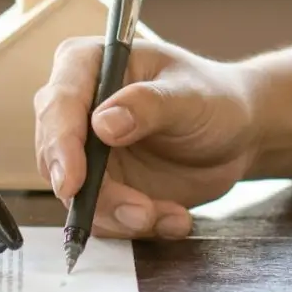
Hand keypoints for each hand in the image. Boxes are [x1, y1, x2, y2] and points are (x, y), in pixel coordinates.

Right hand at [34, 37, 258, 238]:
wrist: (236, 135)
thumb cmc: (213, 98)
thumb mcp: (190, 96)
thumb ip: (148, 105)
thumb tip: (102, 123)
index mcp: (86, 66)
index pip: (57, 104)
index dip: (60, 144)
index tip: (72, 182)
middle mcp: (75, 109)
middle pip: (55, 157)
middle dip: (95, 194)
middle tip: (140, 212)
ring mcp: (84, 152)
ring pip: (75, 196)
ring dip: (120, 216)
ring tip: (169, 216)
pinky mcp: (98, 187)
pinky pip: (101, 217)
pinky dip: (136, 226)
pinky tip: (173, 217)